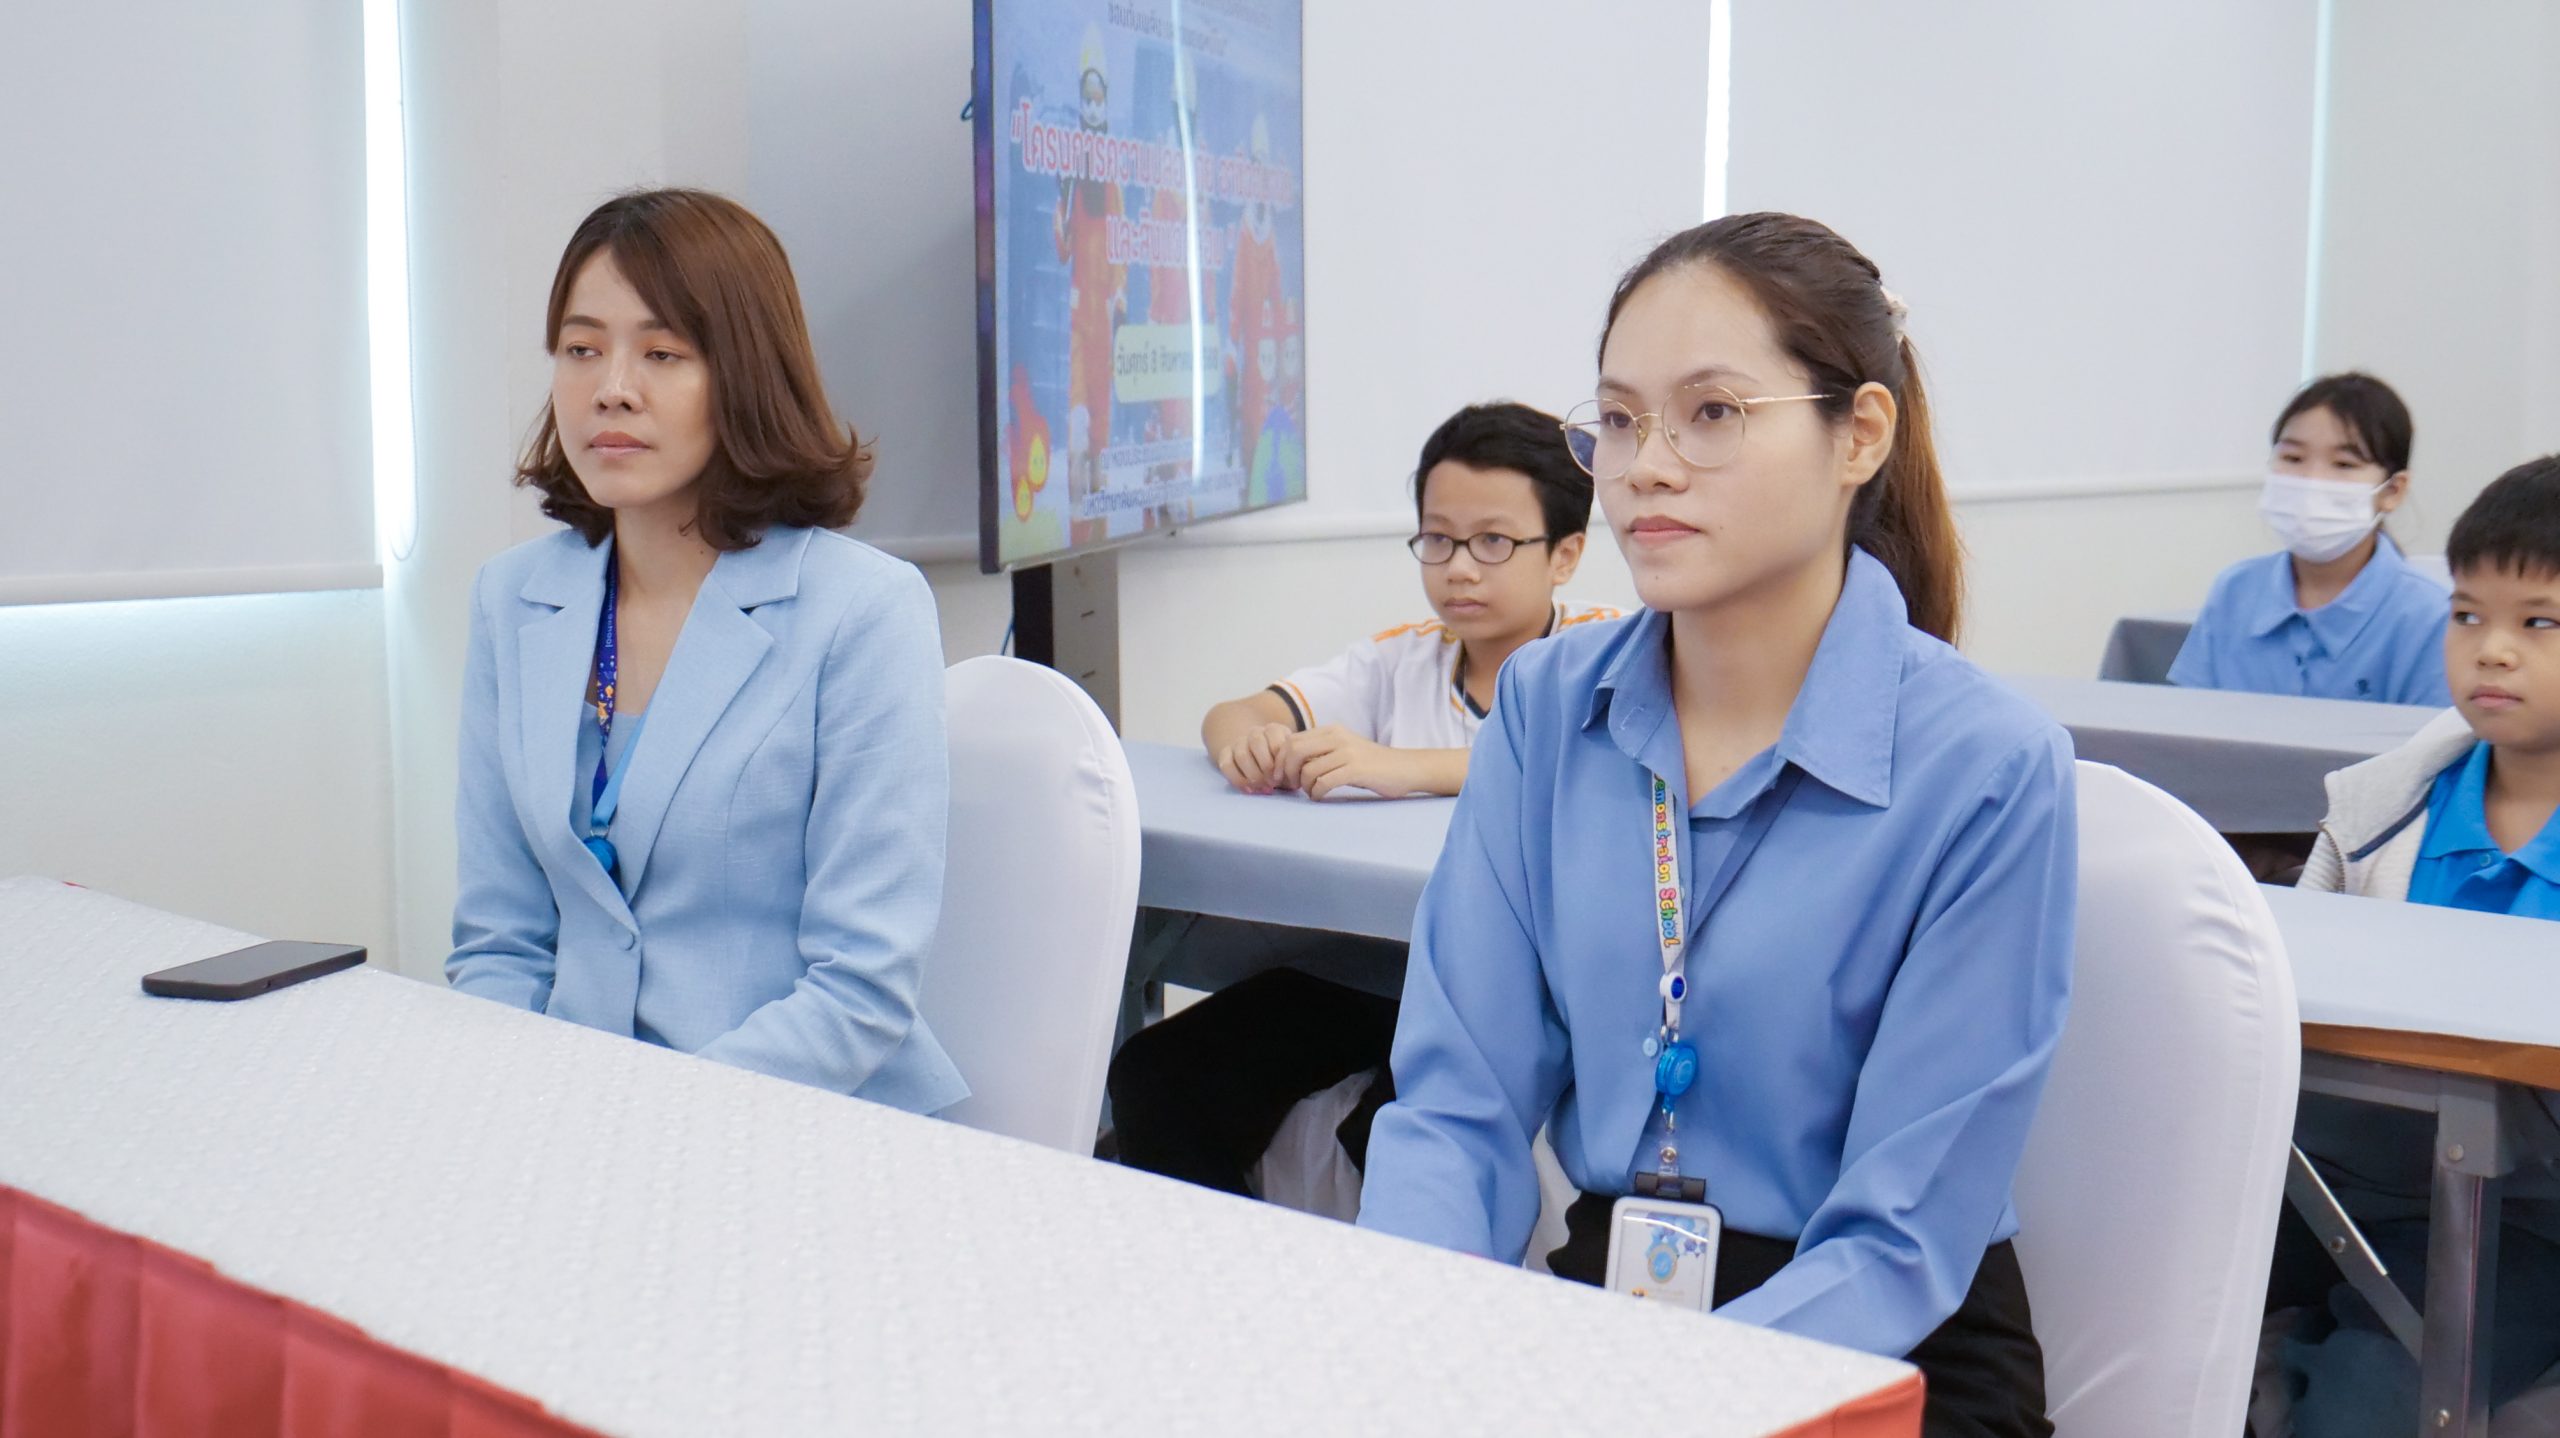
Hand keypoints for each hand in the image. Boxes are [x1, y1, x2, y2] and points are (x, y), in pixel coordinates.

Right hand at [1215, 722, 1298, 794]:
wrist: (1264, 764)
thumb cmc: (1283, 766)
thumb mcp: (1291, 761)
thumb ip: (1292, 764)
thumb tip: (1291, 776)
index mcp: (1274, 730)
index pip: (1275, 739)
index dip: (1278, 760)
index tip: (1282, 776)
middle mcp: (1255, 733)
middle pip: (1256, 742)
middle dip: (1265, 767)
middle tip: (1273, 784)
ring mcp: (1239, 742)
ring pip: (1241, 755)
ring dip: (1253, 775)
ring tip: (1263, 789)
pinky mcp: (1226, 754)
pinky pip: (1226, 765)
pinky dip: (1237, 780)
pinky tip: (1249, 790)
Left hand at [1283, 726, 1416, 800]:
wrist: (1405, 768)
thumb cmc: (1371, 764)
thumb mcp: (1344, 749)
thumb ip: (1321, 751)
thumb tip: (1289, 763)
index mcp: (1331, 730)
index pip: (1292, 740)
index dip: (1280, 760)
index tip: (1282, 777)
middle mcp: (1337, 737)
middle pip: (1294, 751)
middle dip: (1286, 772)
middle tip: (1290, 786)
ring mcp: (1347, 752)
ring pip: (1308, 770)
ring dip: (1304, 786)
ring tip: (1311, 792)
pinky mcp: (1356, 769)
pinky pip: (1324, 782)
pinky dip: (1317, 793)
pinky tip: (1320, 796)